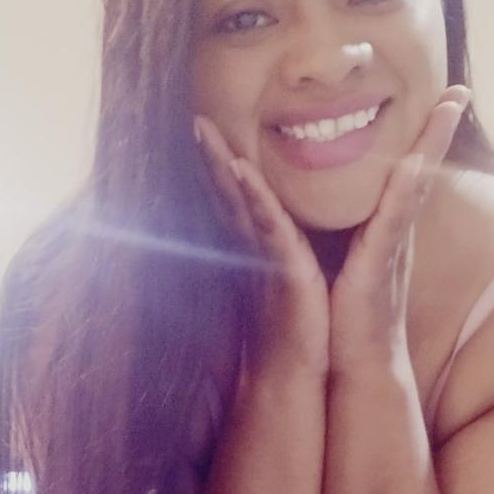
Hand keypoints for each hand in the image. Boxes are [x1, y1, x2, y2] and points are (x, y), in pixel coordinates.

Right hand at [194, 116, 330, 377]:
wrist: (294, 374)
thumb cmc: (298, 330)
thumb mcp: (294, 282)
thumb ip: (287, 256)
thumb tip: (292, 239)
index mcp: (263, 247)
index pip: (240, 200)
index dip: (223, 168)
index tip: (210, 131)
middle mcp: (257, 248)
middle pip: (228, 194)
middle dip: (210, 157)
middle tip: (195, 119)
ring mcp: (265, 256)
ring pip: (239, 202)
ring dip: (221, 165)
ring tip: (203, 130)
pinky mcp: (282, 268)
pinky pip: (267, 225)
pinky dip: (253, 197)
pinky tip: (240, 170)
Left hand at [328, 86, 471, 377]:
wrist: (356, 365)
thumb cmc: (348, 316)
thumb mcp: (346, 263)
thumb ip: (347, 235)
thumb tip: (336, 211)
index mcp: (385, 230)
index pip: (406, 175)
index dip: (425, 139)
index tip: (446, 100)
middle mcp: (395, 234)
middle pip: (422, 170)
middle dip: (441, 129)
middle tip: (463, 90)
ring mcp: (393, 248)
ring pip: (416, 186)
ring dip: (432, 145)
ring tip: (451, 106)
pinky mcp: (380, 265)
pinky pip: (393, 221)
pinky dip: (403, 191)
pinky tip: (412, 163)